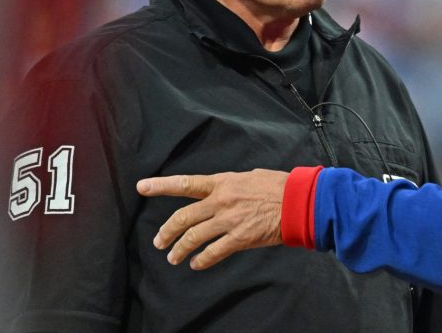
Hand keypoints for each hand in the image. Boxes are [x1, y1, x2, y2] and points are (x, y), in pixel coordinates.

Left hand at [136, 169, 288, 269]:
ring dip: (179, 249)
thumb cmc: (279, 186)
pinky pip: (214, 252)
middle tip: (159, 241)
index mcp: (222, 183)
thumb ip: (232, 185)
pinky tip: (197, 264)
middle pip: (183, 217)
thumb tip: (224, 189)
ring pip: (193, 237)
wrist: (299, 202)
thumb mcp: (250, 176)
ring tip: (173, 258)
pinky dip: (202, 260)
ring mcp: (229, 221)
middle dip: (166, 232)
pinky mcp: (240, 238)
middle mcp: (221, 201)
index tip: (142, 187)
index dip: (161, 186)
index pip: (185, 184)